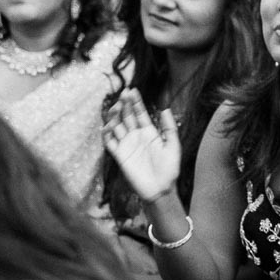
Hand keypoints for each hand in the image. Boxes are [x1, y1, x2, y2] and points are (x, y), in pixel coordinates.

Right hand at [102, 88, 181, 202]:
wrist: (161, 190)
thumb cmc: (170, 169)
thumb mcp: (173, 146)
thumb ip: (169, 128)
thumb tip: (165, 108)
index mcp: (149, 132)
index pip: (140, 113)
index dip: (135, 102)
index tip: (133, 90)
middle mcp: (136, 136)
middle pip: (126, 116)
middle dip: (124, 104)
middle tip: (124, 94)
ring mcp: (127, 145)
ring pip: (116, 125)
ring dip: (114, 115)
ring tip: (117, 107)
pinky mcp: (120, 155)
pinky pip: (109, 141)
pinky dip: (106, 132)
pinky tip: (108, 124)